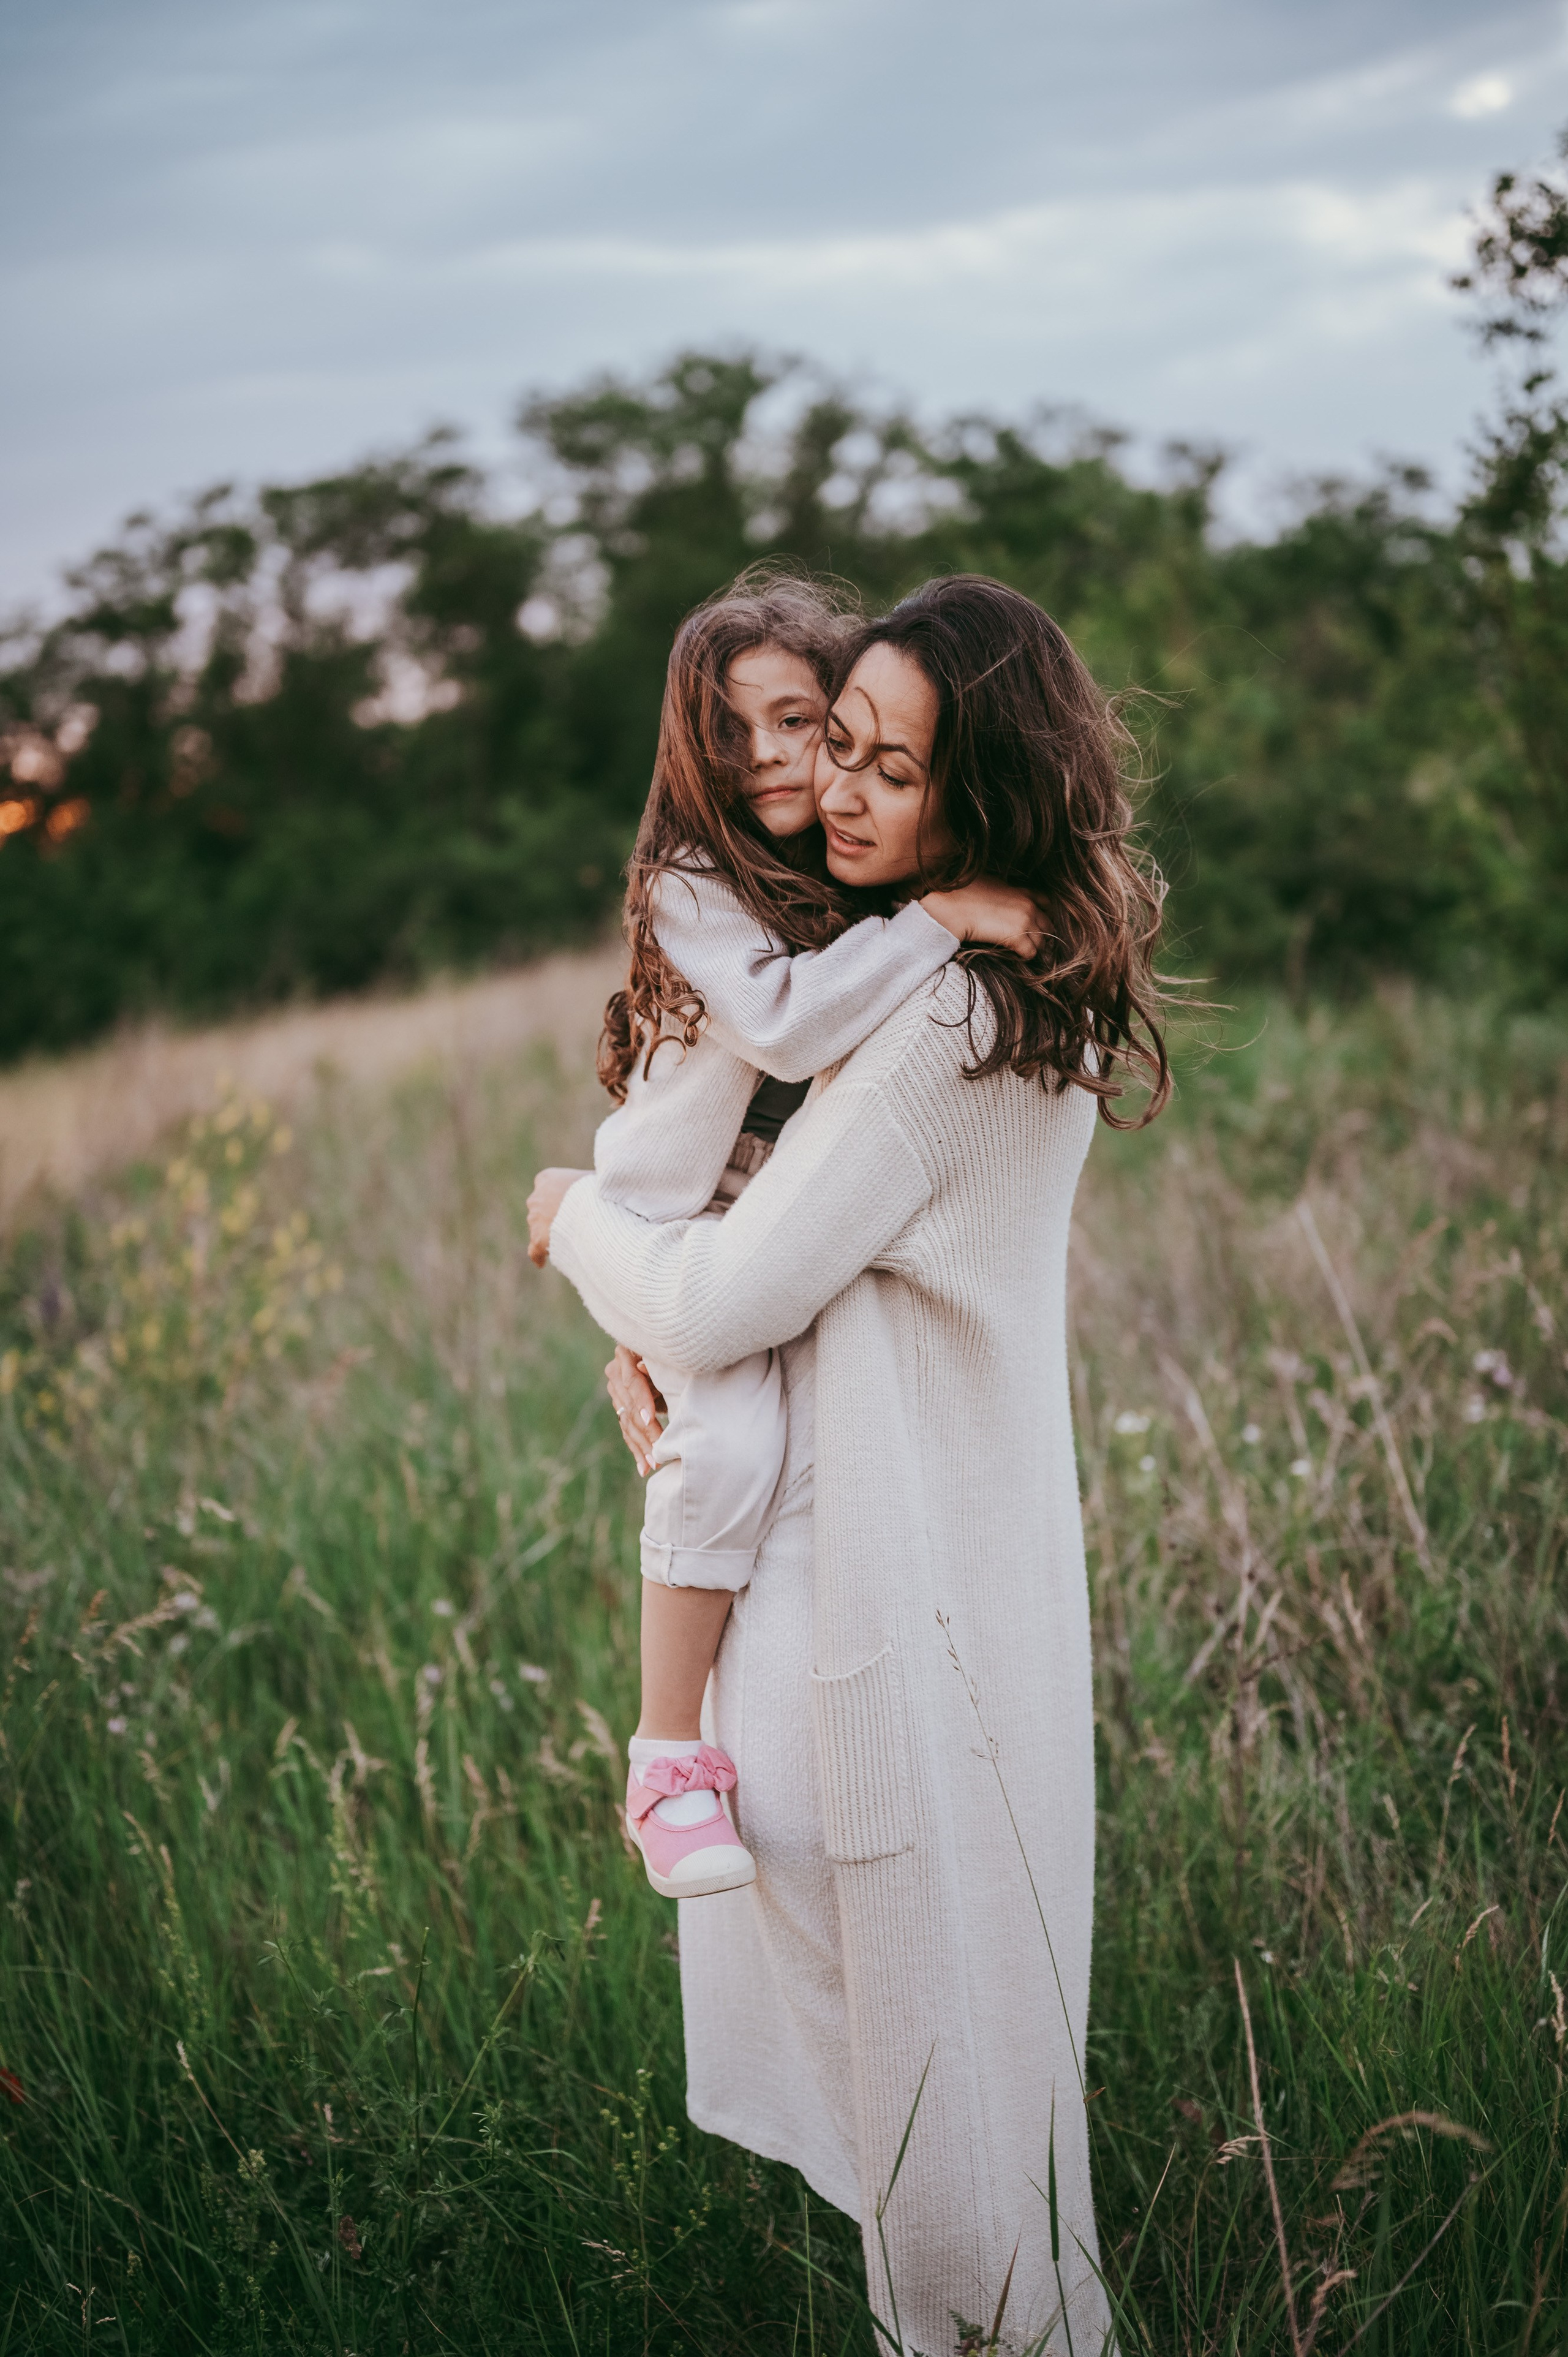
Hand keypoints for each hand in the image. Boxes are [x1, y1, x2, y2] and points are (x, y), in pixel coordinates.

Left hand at [526, 1167, 589, 1266]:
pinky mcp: (538, 1239)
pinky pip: (534, 1250)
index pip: (546, 1185)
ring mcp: (534, 1219)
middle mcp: (536, 1197)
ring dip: (548, 1235)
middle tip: (572, 1224)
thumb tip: (602, 1182)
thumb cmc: (597, 1189)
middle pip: (541, 1208)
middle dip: (552, 1216)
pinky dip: (538, 1256)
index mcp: (547, 1179)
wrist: (593, 1209)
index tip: (568, 1203)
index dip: (557, 1196)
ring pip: (537, 1229)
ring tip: (567, 1242)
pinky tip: (541, 1263)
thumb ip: (587, 1180)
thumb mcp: (592, 1178)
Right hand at [606, 1344, 665, 1475]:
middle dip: (644, 1431)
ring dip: (641, 1445)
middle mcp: (615, 1373)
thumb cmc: (671, 1355)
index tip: (650, 1418)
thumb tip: (643, 1367)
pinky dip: (637, 1449)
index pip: (631, 1381)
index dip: (640, 1400)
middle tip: (656, 1451)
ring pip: (627, 1422)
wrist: (666, 1355)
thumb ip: (655, 1366)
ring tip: (653, 1463)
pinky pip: (626, 1430)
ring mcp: (615, 1391)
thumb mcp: (665, 1359)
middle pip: (629, 1406)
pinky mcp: (620, 1407)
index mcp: (625, 1354)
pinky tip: (644, 1468)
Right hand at [920, 879, 1047, 960]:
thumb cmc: (965, 893)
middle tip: (1031, 942)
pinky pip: (1030, 953)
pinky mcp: (1017, 938)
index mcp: (1023, 892)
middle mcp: (1029, 906)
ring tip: (1022, 952)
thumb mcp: (991, 882)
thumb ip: (1006, 889)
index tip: (1037, 923)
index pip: (1047, 903)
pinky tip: (1014, 956)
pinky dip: (1024, 957)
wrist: (953, 907)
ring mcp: (1025, 922)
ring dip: (1033, 948)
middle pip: (1048, 925)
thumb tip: (1005, 893)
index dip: (1044, 914)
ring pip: (1042, 942)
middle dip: (1042, 935)